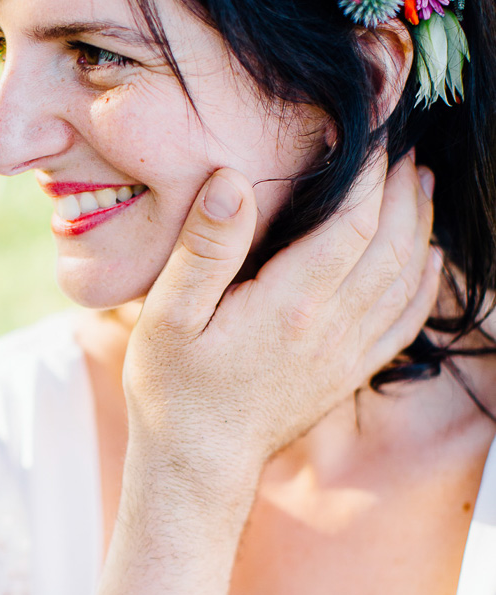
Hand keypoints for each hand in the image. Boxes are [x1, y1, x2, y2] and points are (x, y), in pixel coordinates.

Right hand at [123, 151, 438, 502]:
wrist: (197, 466)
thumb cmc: (173, 391)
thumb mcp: (165, 316)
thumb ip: (203, 248)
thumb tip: (231, 180)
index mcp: (291, 304)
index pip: (354, 221)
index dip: (371, 169)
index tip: (372, 128)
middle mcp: (331, 327)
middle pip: (391, 243)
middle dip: (403, 188)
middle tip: (402, 144)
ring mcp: (346, 353)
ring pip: (405, 277)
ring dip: (419, 225)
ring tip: (421, 183)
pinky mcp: (347, 372)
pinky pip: (404, 322)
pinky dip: (424, 283)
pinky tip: (428, 258)